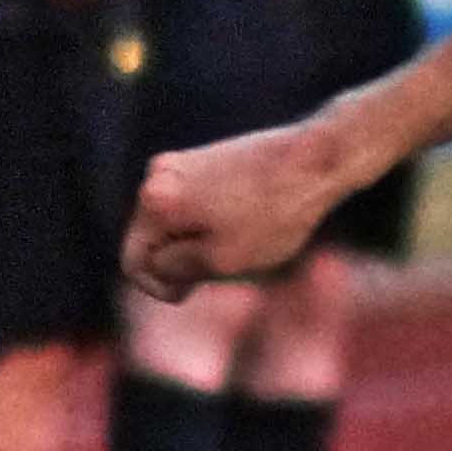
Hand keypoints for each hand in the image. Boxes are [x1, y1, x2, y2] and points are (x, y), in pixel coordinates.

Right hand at [130, 122, 362, 297]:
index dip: (159, 288)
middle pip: (154, 241)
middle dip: (183, 263)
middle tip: (230, 267)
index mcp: (154, 200)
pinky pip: (196, 207)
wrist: (317, 160)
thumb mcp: (219, 260)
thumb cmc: (271, 215)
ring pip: (178, 226)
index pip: (133, 262)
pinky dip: (215, 225)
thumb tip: (155, 265)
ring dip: (202, 245)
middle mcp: (159, 173)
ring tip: (246, 245)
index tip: (193, 293)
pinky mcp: (210, 158)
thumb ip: (174, 269)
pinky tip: (253, 226)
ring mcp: (184, 162)